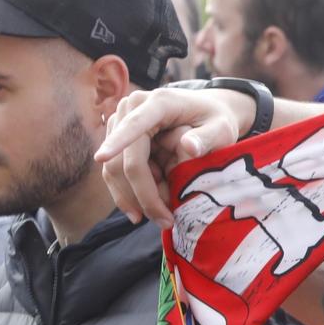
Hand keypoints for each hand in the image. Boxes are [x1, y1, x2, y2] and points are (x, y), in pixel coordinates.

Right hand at [96, 84, 252, 224]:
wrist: (207, 110)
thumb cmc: (217, 120)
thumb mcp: (222, 129)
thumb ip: (208, 138)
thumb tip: (188, 147)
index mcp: (158, 102)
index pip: (134, 126)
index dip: (117, 143)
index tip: (101, 157)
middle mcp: (132, 107)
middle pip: (123, 156)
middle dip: (140, 193)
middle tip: (164, 221)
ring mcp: (122, 121)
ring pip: (114, 166)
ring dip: (132, 197)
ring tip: (159, 218)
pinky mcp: (119, 136)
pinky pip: (115, 168)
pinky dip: (128, 190)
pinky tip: (144, 209)